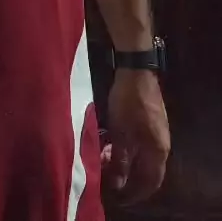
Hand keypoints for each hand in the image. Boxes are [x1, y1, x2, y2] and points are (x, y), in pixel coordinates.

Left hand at [104, 69, 169, 204]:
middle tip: (107, 174)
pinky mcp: (151, 120)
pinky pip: (140, 143)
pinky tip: (111, 142)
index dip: (135, 193)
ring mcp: (158, 131)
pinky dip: (126, 147)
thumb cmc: (128, 103)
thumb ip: (120, 159)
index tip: (118, 196)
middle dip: (126, 174)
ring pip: (141, 155)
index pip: (150, 182)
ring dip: (124, 159)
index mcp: (158, 150)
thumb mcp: (121, 133)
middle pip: (146, 169)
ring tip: (104, 157)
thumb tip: (118, 182)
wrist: (136, 70)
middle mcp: (162, 144)